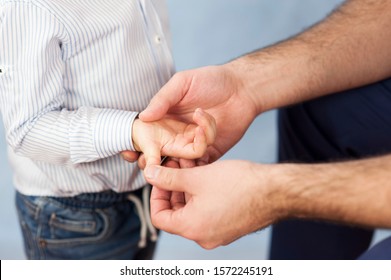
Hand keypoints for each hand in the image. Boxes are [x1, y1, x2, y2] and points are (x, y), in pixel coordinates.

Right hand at [139, 65, 258, 162]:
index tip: (131, 154)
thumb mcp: (182, 83)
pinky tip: (206, 131)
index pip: (148, 141)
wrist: (242, 87)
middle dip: (157, 162)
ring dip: (186, 151)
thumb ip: (162, 99)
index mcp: (167, 121)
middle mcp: (178, 136)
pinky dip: (200, 158)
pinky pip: (201, 165)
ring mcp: (194, 145)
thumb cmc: (211, 80)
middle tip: (161, 152)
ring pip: (183, 162)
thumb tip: (143, 117)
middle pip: (162, 157)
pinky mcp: (212, 152)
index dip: (138, 150)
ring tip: (199, 122)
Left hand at [145, 160, 279, 248]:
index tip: (162, 177)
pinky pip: (207, 211)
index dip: (156, 194)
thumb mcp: (197, 177)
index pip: (159, 217)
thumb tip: (150, 174)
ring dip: (188, 188)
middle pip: (176, 213)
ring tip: (193, 165)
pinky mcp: (230, 226)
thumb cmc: (240, 184)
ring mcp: (218, 233)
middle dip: (173, 187)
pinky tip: (206, 174)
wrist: (276, 191)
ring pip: (192, 210)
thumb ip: (169, 178)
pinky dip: (202, 195)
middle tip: (177, 166)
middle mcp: (203, 236)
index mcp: (192, 228)